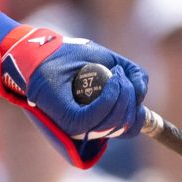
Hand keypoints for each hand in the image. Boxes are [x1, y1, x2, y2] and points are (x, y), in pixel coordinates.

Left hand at [0, 30, 148, 168]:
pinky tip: (113, 80)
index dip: (138, 111)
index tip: (133, 87)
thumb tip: (142, 94)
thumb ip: (133, 77)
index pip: (130, 128)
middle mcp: (87, 128)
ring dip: (123, 96)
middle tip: (122, 76)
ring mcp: (77, 127)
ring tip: (116, 75)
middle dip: (131, 99)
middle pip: (126, 126)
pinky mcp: (67, 120)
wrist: (39, 53)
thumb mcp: (111, 63)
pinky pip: (96, 117)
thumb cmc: (72, 57)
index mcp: (98, 120)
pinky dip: (110, 98)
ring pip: (114, 122)